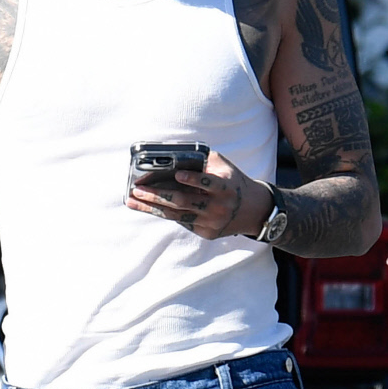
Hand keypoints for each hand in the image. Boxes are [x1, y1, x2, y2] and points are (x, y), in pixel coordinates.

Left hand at [126, 148, 271, 240]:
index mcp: (226, 187)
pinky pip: (182, 222)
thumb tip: (174, 155)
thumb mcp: (224, 168)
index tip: (177, 175)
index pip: (209, 183)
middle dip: (158, 195)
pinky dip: (164, 213)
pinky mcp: (207, 233)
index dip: (194, 179)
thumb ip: (204, 161)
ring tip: (133, 201)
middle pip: (184, 202)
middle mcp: (219, 207)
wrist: (254, 211)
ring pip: (177, 215)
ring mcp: (212, 222)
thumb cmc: (232, 182)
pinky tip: (148, 206)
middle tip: (137, 189)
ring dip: (152, 207)